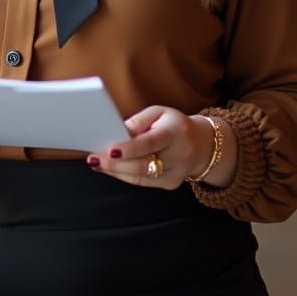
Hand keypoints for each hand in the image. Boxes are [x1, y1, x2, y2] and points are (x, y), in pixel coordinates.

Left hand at [85, 105, 212, 189]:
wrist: (202, 144)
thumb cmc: (174, 125)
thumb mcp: (159, 112)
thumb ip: (138, 121)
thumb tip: (117, 131)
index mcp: (175, 132)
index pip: (150, 142)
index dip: (129, 148)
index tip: (109, 150)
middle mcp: (179, 155)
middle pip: (143, 164)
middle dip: (115, 164)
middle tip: (94, 159)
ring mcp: (176, 173)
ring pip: (141, 177)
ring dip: (116, 171)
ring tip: (97, 163)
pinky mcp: (171, 183)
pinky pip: (143, 183)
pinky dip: (124, 176)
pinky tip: (111, 169)